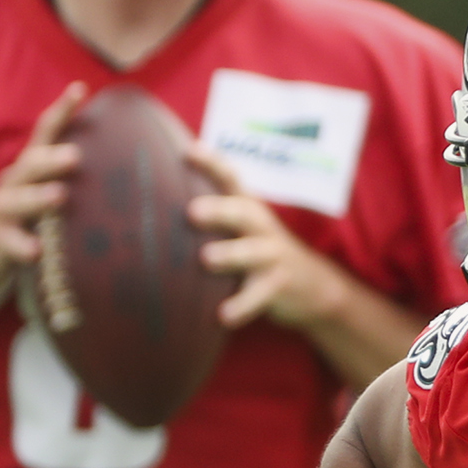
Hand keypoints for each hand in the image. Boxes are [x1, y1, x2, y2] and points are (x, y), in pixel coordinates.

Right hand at [0, 83, 86, 287]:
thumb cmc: (30, 218)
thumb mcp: (48, 195)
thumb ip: (76, 182)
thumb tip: (131, 172)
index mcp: (31, 166)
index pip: (45, 132)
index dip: (61, 111)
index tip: (79, 90)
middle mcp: (14, 181)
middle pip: (30, 163)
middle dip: (51, 158)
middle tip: (75, 156)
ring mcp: (0, 209)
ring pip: (15, 199)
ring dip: (37, 197)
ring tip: (60, 196)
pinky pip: (8, 241)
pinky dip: (22, 244)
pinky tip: (36, 250)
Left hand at [187, 145, 355, 330]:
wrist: (314, 287)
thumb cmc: (260, 251)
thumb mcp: (243, 228)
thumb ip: (213, 213)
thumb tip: (153, 200)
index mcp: (248, 209)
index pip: (230, 179)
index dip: (212, 163)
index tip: (188, 151)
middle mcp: (261, 228)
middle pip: (243, 212)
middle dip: (219, 210)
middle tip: (191, 211)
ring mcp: (271, 257)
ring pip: (252, 253)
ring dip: (230, 254)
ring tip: (206, 258)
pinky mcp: (277, 287)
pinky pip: (258, 298)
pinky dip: (240, 307)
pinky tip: (222, 316)